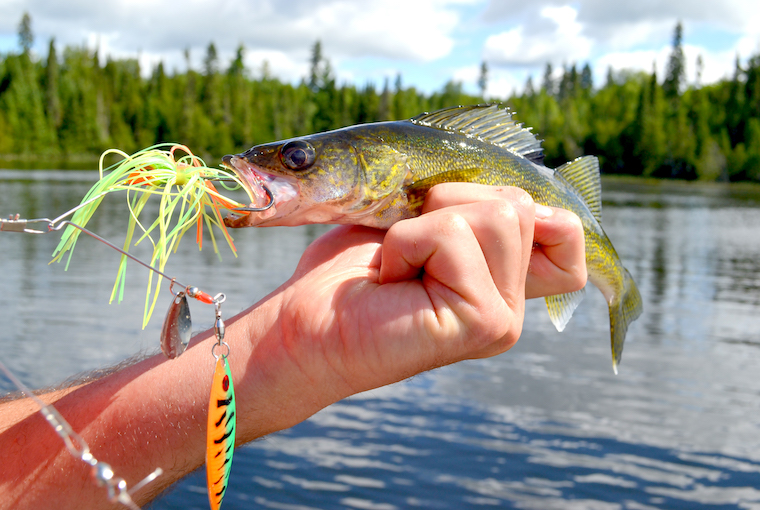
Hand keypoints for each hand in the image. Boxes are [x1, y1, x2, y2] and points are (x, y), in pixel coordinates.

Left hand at [265, 183, 585, 408]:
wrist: (305, 325)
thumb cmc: (352, 273)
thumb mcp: (421, 220)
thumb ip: (477, 210)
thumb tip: (521, 189)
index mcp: (501, 281)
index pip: (568, 233)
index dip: (534, 208)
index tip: (464, 216)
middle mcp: (511, 305)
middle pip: (519, 204)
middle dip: (448, 201)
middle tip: (408, 246)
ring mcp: (503, 319)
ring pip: (497, 214)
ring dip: (425, 224)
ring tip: (399, 265)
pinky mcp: (484, 323)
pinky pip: (453, 236)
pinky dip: (408, 243)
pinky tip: (391, 281)